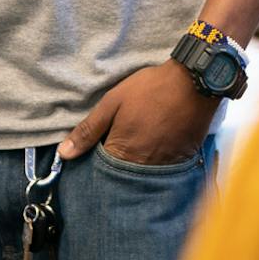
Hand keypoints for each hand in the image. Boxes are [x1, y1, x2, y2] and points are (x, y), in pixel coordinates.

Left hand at [57, 61, 217, 165]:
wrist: (194, 83)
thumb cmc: (150, 89)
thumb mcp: (113, 102)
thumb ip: (88, 130)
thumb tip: (64, 154)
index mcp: (122, 153)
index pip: (101, 171)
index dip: (96, 161)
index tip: (97, 150)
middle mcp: (143, 166)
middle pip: (122, 176)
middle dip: (116, 167)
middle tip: (120, 144)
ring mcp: (164, 166)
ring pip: (142, 175)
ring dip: (136, 165)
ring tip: (138, 145)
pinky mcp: (181, 161)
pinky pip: (163, 170)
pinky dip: (156, 162)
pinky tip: (156, 145)